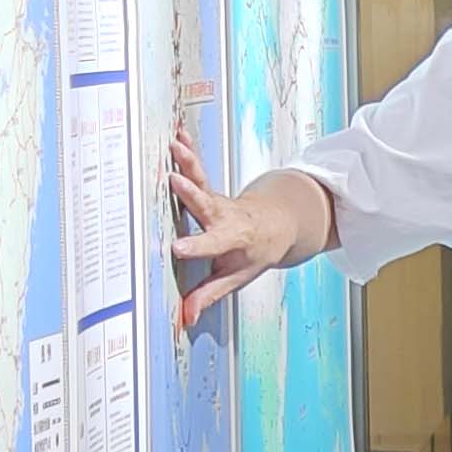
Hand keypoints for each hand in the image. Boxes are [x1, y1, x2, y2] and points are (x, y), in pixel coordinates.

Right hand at [165, 132, 287, 333]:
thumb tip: (186, 317)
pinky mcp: (210, 188)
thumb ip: (209, 294)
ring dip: (188, 162)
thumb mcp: (236, 276)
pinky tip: (178, 135)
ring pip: (203, 179)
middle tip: (174, 180)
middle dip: (190, 193)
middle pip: (206, 204)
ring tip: (174, 145)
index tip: (176, 247)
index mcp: (231, 241)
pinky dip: (189, 151)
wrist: (277, 225)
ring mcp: (217, 199)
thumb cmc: (255, 252)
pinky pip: (199, 168)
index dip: (195, 247)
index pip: (212, 245)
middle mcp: (224, 216)